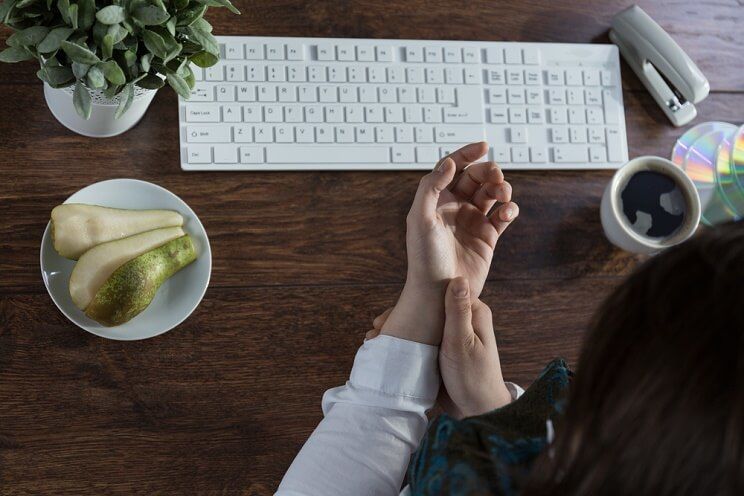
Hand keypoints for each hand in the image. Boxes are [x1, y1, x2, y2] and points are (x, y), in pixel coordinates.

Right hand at [366, 287, 511, 418]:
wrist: (478, 412)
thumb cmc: (473, 378)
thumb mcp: (462, 342)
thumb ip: (458, 311)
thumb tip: (459, 277)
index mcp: (474, 312)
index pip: (440, 293)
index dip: (414, 298)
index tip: (393, 310)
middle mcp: (464, 320)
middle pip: (428, 307)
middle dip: (402, 315)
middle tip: (378, 326)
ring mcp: (453, 335)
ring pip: (422, 323)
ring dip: (400, 328)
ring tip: (376, 336)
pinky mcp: (444, 350)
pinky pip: (422, 339)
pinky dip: (405, 341)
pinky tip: (386, 346)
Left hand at [381, 142, 518, 344]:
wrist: (438, 293)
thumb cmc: (424, 258)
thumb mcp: (420, 219)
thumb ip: (431, 187)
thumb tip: (449, 163)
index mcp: (436, 200)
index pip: (453, 167)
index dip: (467, 154)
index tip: (484, 146)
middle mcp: (455, 207)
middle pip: (476, 178)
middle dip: (489, 172)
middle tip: (496, 177)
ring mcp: (472, 221)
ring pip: (492, 194)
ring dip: (501, 188)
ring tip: (503, 197)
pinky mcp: (488, 237)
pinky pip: (503, 216)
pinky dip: (509, 210)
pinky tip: (506, 213)